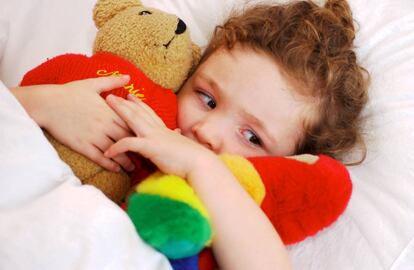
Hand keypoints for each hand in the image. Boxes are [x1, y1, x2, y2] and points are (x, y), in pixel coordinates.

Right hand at [12, 76, 135, 171]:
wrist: (47, 103)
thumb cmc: (69, 92)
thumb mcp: (92, 84)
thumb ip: (112, 82)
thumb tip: (128, 77)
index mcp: (109, 111)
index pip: (130, 123)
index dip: (140, 132)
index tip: (147, 138)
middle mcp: (104, 125)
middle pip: (126, 139)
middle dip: (136, 148)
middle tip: (145, 156)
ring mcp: (93, 136)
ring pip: (115, 151)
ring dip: (125, 160)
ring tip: (132, 168)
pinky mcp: (82, 145)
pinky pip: (99, 157)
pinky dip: (109, 164)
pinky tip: (116, 169)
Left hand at [104, 94, 216, 178]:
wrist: (199, 164)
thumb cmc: (191, 159)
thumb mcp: (180, 145)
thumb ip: (176, 138)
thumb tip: (178, 132)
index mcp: (165, 130)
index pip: (149, 113)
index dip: (139, 104)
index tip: (131, 97)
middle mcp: (158, 130)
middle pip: (138, 112)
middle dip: (124, 102)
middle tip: (112, 95)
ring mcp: (154, 137)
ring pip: (133, 119)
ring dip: (120, 110)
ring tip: (107, 103)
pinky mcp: (151, 147)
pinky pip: (129, 144)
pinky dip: (117, 147)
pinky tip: (107, 152)